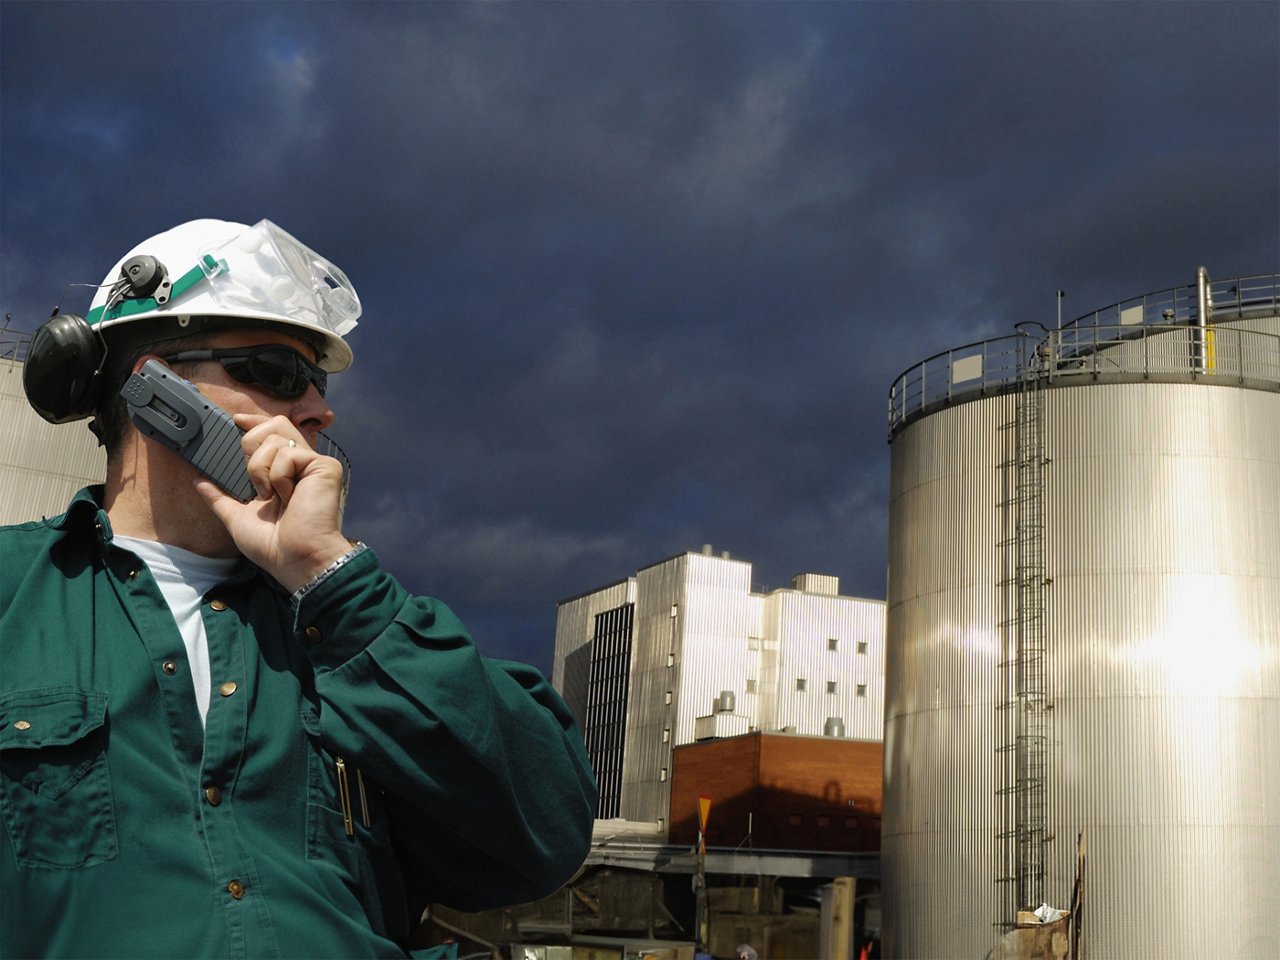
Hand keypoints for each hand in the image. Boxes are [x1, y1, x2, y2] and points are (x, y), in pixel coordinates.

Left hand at [194, 414, 351, 590]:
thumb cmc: (273, 546)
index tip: (235, 421)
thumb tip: (199, 481)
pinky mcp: (325, 467)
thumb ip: (220, 497)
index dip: (254, 422)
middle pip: (275, 424)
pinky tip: (287, 496)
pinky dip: (278, 476)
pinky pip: (289, 454)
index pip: (272, 433)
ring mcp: (314, 465)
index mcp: (283, 474)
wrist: (294, 559)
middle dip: (252, 445)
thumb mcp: (237, 517)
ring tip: (271, 496)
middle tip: (254, 479)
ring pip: (276, 438)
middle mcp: (300, 465)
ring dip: (261, 470)